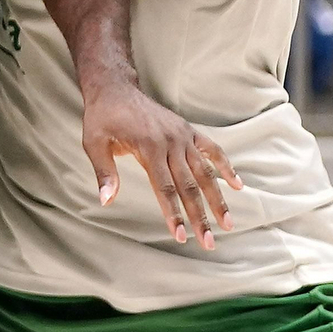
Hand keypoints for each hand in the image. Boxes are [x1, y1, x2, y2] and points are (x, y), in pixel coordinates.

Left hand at [81, 84, 242, 249]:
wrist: (115, 88)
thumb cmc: (102, 118)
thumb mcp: (94, 143)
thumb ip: (104, 172)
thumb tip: (106, 200)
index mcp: (148, 147)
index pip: (165, 188)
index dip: (173, 213)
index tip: (180, 236)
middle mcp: (170, 142)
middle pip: (189, 185)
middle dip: (199, 216)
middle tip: (208, 243)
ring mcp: (182, 136)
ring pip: (204, 172)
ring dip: (218, 199)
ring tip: (228, 223)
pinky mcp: (188, 131)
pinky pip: (212, 150)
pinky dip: (226, 166)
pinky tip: (238, 185)